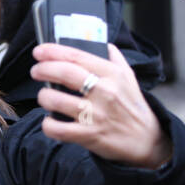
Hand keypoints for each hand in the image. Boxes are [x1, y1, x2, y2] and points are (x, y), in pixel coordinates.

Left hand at [30, 43, 171, 168]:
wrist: (147, 141)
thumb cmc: (133, 108)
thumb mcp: (129, 78)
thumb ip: (115, 58)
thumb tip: (102, 43)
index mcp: (112, 74)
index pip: (77, 56)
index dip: (53, 51)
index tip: (39, 51)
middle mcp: (104, 92)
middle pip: (64, 73)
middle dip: (43, 69)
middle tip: (36, 71)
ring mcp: (95, 114)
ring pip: (55, 100)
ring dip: (43, 97)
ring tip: (45, 97)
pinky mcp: (89, 135)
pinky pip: (58, 129)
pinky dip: (47, 124)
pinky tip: (49, 121)